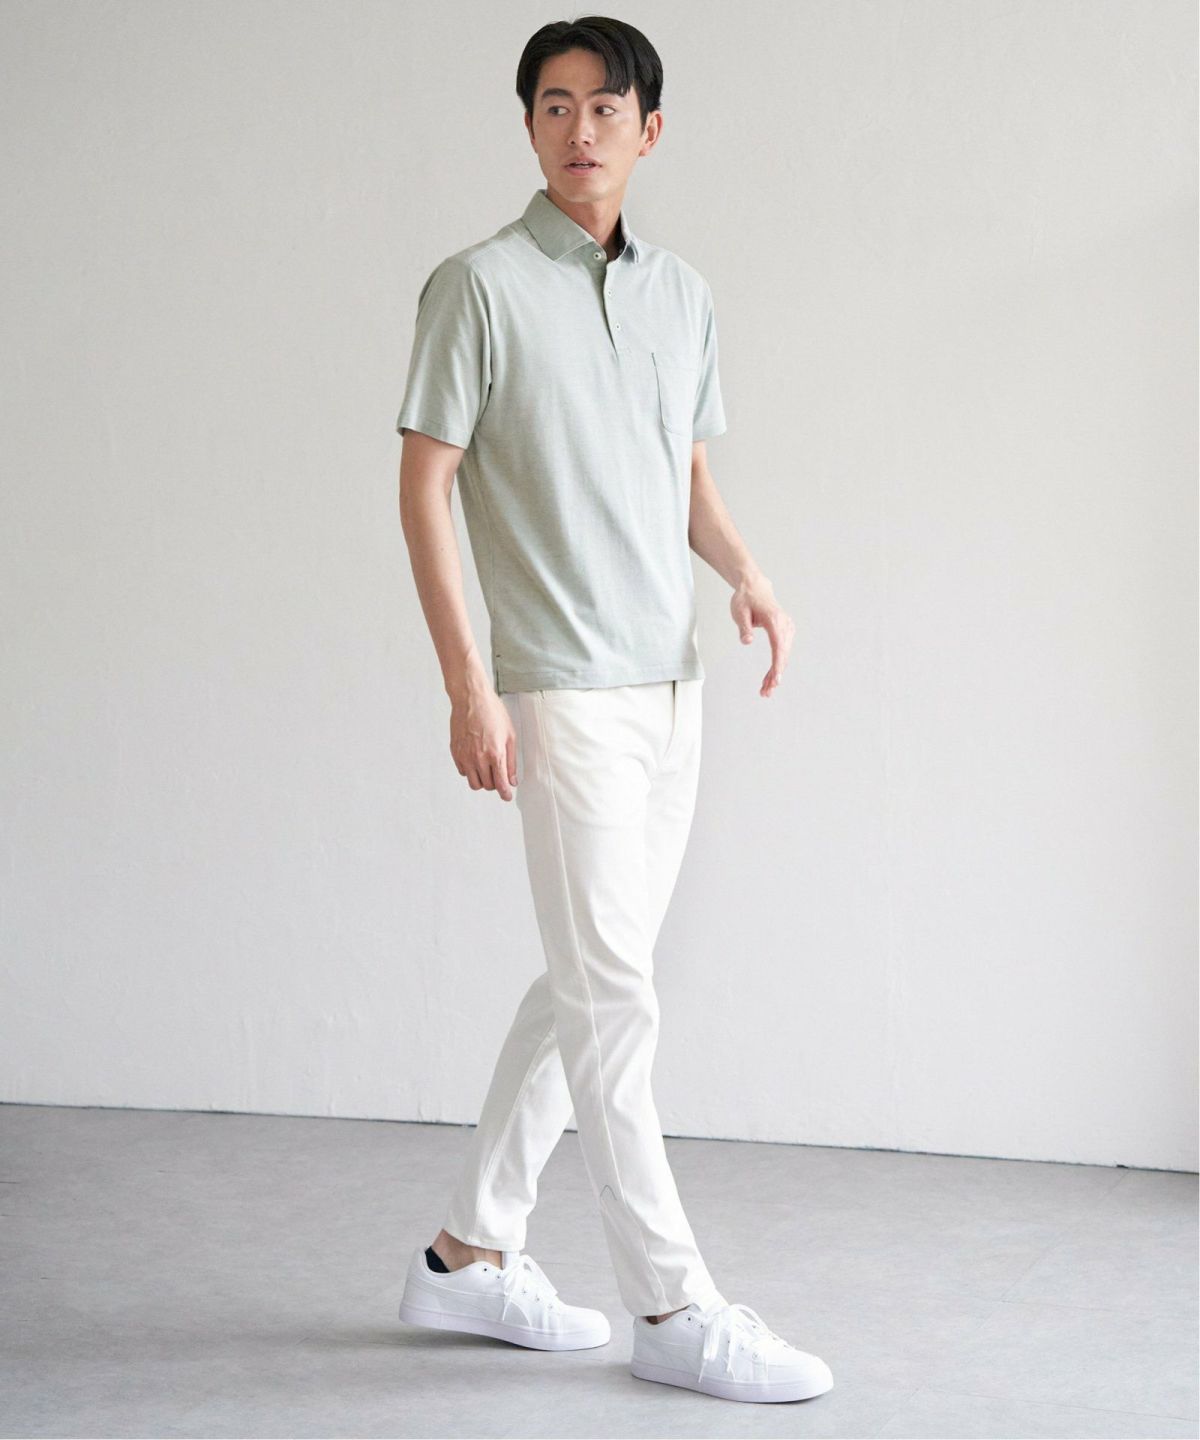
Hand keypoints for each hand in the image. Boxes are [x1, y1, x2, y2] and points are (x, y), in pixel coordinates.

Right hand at [450, 686, 517, 799]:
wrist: (471, 699)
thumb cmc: (492, 712)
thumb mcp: (510, 735)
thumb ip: (511, 761)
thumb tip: (512, 779)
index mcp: (495, 754)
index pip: (500, 784)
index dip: (505, 794)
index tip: (507, 796)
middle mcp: (478, 758)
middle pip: (487, 786)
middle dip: (495, 784)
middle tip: (498, 774)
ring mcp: (465, 756)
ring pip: (473, 783)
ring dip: (482, 780)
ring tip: (487, 768)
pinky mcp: (455, 752)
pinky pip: (463, 772)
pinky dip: (470, 771)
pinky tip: (476, 759)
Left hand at [731, 575, 794, 697]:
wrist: (754, 587)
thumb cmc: (745, 599)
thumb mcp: (739, 612)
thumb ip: (744, 628)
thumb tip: (747, 641)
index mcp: (774, 619)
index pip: (778, 645)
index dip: (777, 664)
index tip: (776, 679)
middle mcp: (784, 624)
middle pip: (783, 654)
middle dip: (775, 675)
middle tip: (766, 692)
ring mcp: (787, 627)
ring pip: (784, 655)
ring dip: (776, 673)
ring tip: (765, 690)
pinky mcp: (786, 631)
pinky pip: (783, 651)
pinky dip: (777, 665)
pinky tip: (770, 678)